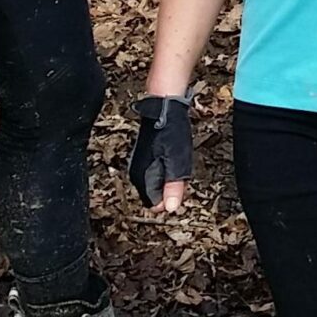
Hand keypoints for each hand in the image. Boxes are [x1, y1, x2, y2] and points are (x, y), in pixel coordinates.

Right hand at [129, 93, 193, 209]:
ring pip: (156, 184)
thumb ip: (174, 186)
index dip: (170, 200)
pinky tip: (174, 157)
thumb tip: (172, 209)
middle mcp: (137, 174)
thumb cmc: (170, 132)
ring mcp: (140, 165)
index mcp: (143, 178)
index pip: (154, 205)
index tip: (179, 187)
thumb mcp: (177, 162)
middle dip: (170, 189)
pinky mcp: (144, 158)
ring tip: (177, 161)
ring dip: (168, 179)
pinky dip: (166, 170)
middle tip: (180, 171)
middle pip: (155, 195)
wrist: (163, 107)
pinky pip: (156, 173)